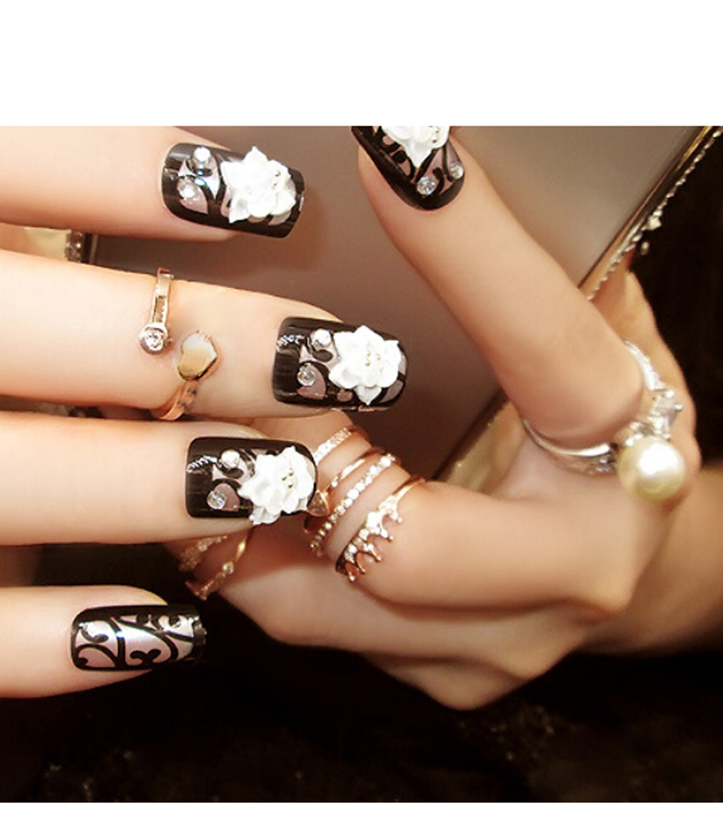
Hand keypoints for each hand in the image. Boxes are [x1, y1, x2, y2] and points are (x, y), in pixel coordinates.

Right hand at [0, 126, 382, 695]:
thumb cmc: (77, 365)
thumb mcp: (120, 286)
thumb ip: (179, 249)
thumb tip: (319, 195)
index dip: (79, 158)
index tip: (267, 195)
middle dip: (119, 336)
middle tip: (308, 364)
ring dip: (98, 481)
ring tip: (266, 487)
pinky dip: (21, 645)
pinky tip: (169, 633)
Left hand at [186, 128, 721, 708]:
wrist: (637, 557)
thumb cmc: (604, 427)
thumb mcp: (604, 334)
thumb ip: (536, 270)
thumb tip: (428, 159)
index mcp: (631, 450)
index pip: (547, 343)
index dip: (468, 247)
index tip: (389, 142)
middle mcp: (572, 569)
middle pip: (402, 541)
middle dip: (292, 457)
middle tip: (221, 372)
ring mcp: (501, 644)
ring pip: (322, 604)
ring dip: (236, 512)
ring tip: (181, 429)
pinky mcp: (443, 676)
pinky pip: (309, 625)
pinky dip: (242, 556)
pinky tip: (206, 493)